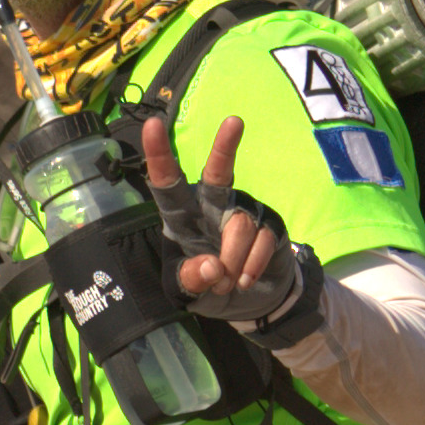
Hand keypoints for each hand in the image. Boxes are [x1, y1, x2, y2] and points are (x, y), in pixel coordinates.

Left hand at [143, 110, 323, 334]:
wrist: (247, 303)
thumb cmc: (206, 286)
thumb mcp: (185, 291)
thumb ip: (190, 279)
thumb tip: (212, 267)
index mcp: (183, 214)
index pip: (167, 183)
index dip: (159, 155)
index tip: (153, 125)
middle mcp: (214, 205)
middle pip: (219, 173)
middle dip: (225, 147)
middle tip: (234, 121)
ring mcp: (244, 212)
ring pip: (239, 227)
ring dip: (232, 262)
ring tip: (227, 283)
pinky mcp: (271, 225)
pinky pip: (262, 241)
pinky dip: (251, 267)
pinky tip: (246, 280)